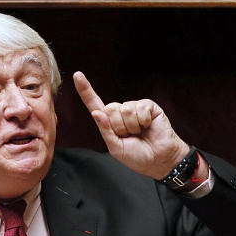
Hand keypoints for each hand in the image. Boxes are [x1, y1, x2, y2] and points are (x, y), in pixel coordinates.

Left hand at [73, 71, 189, 179]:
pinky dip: (143, 121)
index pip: (94, 104)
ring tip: (140, 132)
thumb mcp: (116, 148)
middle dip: (119, 126)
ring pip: (125, 109)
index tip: (77, 75)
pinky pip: (140, 108)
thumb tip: (96, 112)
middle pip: (110, 109)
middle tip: (130, 136)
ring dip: (132, 126)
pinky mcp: (148, 106)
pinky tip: (148, 126)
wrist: (159, 160)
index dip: (85, 90)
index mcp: (109, 122)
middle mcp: (120, 112)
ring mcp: (134, 107)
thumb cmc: (137, 156)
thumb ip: (105, 131)